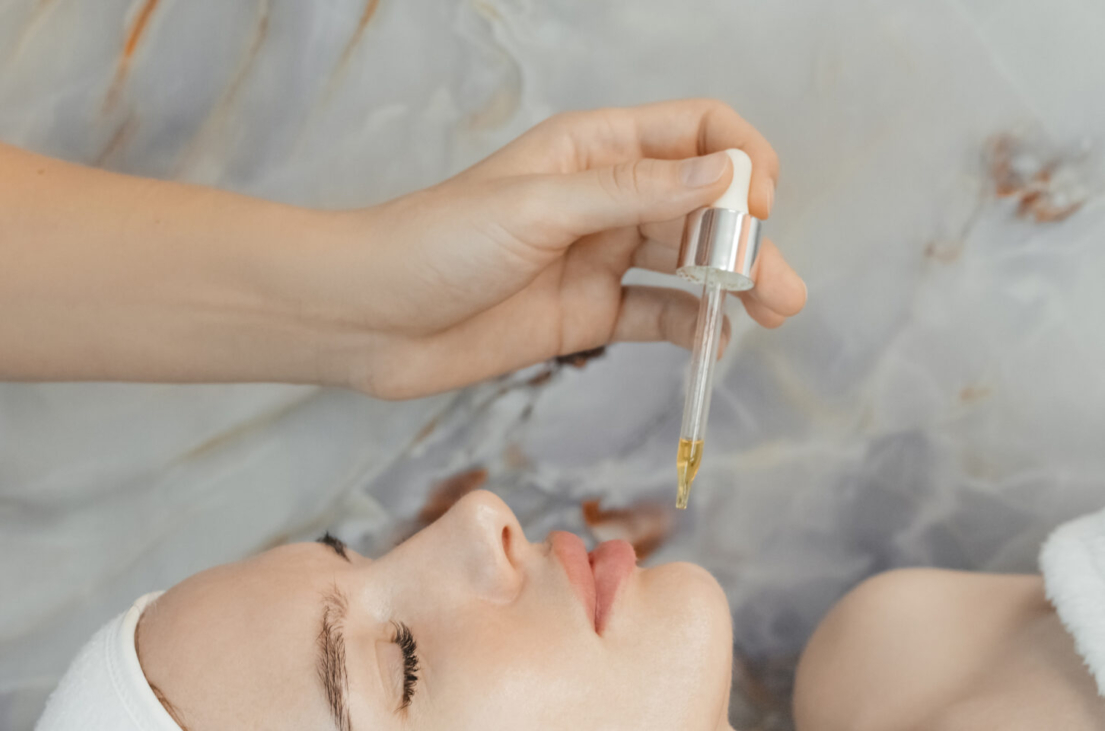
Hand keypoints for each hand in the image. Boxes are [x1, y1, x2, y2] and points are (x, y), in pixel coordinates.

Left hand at [337, 100, 806, 398]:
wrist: (368, 318)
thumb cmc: (434, 243)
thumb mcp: (539, 208)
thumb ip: (634, 194)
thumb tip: (724, 174)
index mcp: (593, 148)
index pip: (696, 131)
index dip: (738, 160)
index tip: (753, 206)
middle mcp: (603, 198)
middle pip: (703, 204)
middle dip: (749, 237)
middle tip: (779, 286)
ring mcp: (597, 258)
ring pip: (688, 263)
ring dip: (736, 285)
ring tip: (779, 312)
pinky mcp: (585, 315)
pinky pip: (655, 316)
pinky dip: (691, 327)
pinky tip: (716, 341)